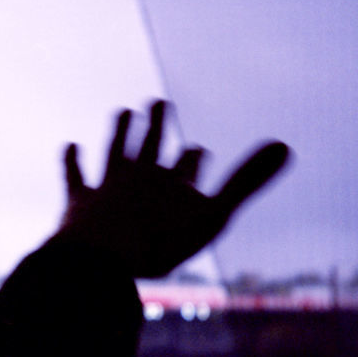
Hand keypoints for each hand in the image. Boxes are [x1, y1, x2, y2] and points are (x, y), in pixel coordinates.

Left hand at [57, 100, 289, 278]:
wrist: (104, 254)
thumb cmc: (161, 241)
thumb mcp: (214, 216)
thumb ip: (248, 182)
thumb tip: (287, 144)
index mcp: (174, 180)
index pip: (189, 162)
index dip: (195, 158)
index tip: (198, 153)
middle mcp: (140, 174)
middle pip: (150, 143)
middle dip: (157, 123)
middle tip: (158, 102)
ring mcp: (108, 185)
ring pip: (115, 151)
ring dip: (119, 131)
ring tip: (123, 112)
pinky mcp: (79, 200)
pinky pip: (74, 175)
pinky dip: (72, 160)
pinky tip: (69, 146)